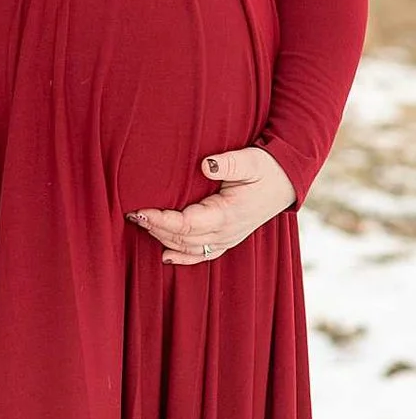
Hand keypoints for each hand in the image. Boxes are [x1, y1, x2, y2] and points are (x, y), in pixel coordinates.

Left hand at [127, 146, 295, 265]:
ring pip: (189, 247)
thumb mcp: (249, 161)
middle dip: (155, 227)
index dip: (161, 220)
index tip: (139, 211)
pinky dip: (183, 257)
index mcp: (228, 214)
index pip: (186, 224)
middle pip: (182, 237)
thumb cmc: (266, 169)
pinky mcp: (228, 238)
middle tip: (130, 214)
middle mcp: (227, 232)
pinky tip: (165, 257)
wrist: (287, 182)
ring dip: (163, 238)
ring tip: (140, 224)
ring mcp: (228, 238)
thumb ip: (228, 164)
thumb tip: (206, 165)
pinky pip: (203, 254)